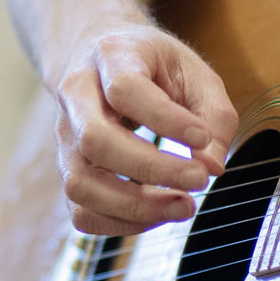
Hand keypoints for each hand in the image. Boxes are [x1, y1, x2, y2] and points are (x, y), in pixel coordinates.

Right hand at [50, 24, 239, 236]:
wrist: (95, 55)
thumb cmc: (152, 67)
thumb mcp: (193, 71)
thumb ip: (214, 115)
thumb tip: (212, 167)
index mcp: (110, 57)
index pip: (125, 90)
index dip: (166, 120)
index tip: (203, 139)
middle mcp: (76, 96)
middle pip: (96, 140)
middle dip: (152, 169)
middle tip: (199, 180)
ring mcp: (65, 137)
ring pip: (80, 183)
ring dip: (134, 207)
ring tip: (182, 206)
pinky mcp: (67, 169)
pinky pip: (81, 211)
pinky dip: (120, 224)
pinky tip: (155, 215)